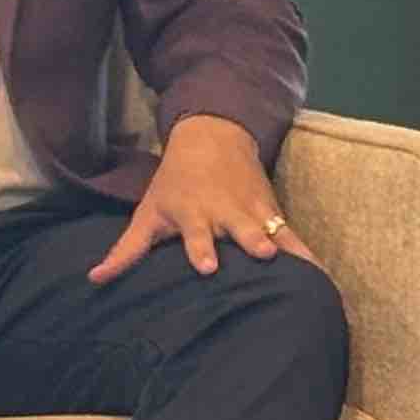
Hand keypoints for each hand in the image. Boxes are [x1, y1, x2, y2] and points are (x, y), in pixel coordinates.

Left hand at [92, 113, 312, 283]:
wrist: (214, 137)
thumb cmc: (175, 182)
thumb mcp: (150, 211)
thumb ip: (127, 250)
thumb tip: (95, 279)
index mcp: (195, 213)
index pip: (197, 234)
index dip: (201, 249)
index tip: (207, 267)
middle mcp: (228, 213)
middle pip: (244, 231)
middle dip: (255, 243)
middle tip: (264, 257)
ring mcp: (255, 212)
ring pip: (276, 233)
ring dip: (290, 252)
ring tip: (308, 279)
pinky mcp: (275, 213)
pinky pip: (295, 237)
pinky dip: (309, 257)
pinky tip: (324, 281)